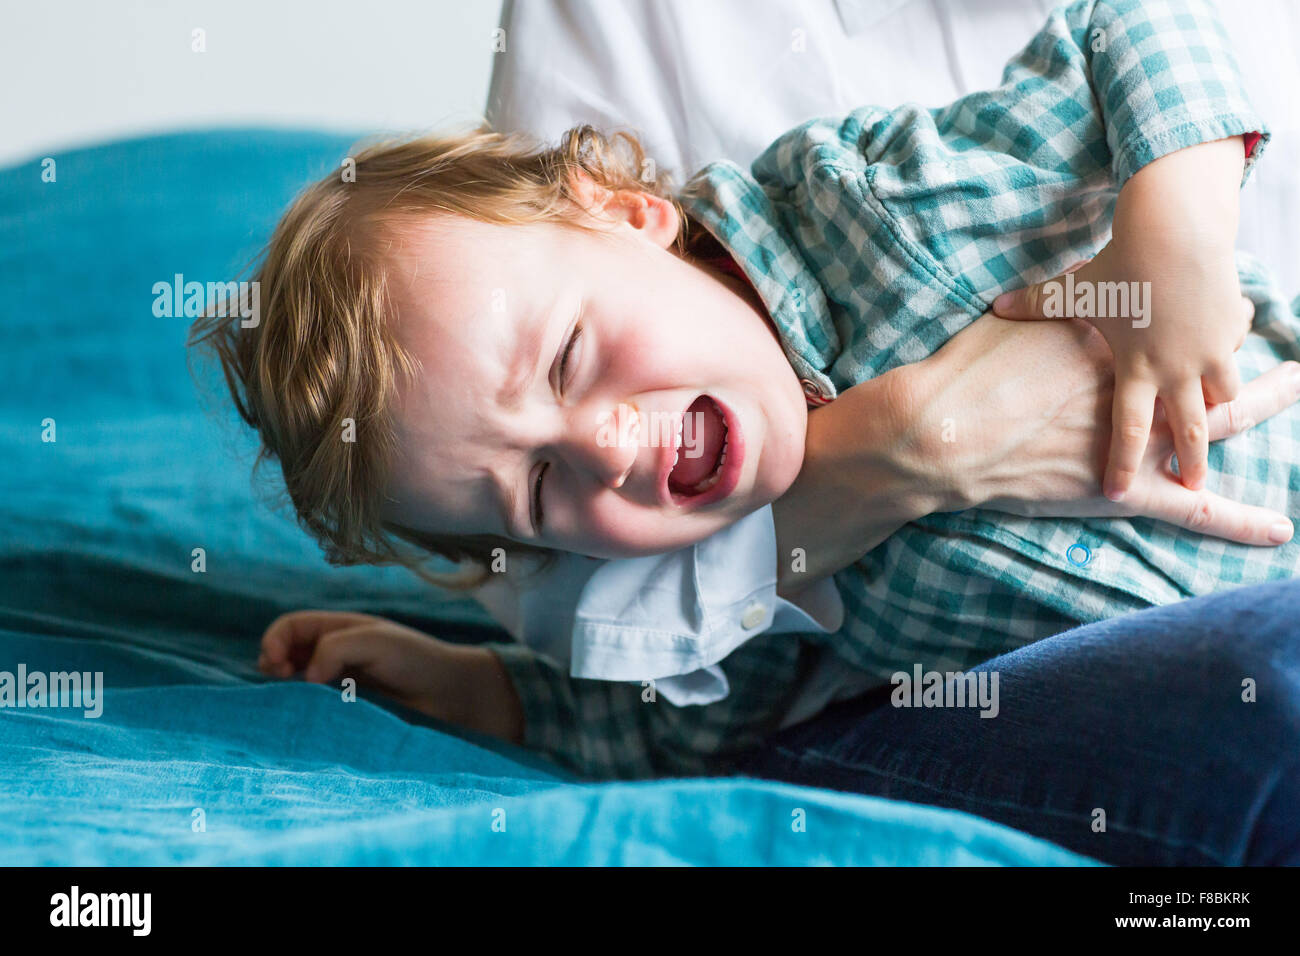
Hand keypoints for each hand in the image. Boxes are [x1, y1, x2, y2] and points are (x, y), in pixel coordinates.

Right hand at [259, 610, 522, 741]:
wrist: (451, 697)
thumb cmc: (416, 659)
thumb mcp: (375, 640)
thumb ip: (335, 647)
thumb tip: (305, 676)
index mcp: (338, 630)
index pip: (290, 628)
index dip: (274, 641)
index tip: (276, 663)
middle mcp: (333, 656)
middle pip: (285, 656)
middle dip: (273, 666)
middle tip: (280, 681)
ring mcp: (337, 686)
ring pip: (295, 687)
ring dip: (284, 693)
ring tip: (290, 702)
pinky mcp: (344, 714)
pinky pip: (313, 713)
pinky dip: (302, 715)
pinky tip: (305, 719)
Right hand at [909, 311, 1296, 543]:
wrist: (951, 432)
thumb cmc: (969, 378)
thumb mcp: (1005, 324)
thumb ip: (1031, 309)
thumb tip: (1031, 293)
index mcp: (1107, 346)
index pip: (1156, 318)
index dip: (1172, 304)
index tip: (1183, 289)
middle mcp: (1137, 387)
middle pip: (1199, 356)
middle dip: (1230, 331)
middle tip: (1254, 309)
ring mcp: (1141, 438)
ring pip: (1216, 419)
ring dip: (1262, 401)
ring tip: (1295, 385)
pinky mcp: (1132, 490)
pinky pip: (1195, 509)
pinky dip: (1238, 519)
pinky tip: (1278, 529)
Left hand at [992, 136, 1247, 500]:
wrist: (1174, 231)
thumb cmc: (1119, 262)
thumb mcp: (1073, 290)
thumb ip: (1035, 305)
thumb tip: (996, 307)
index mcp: (1135, 368)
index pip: (1128, 431)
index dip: (1123, 465)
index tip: (1116, 494)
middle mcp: (1177, 368)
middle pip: (1190, 429)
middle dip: (1193, 462)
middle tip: (1193, 485)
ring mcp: (1209, 350)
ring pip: (1223, 393)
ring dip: (1221, 407)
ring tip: (1219, 418)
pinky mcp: (1230, 326)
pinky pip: (1234, 351)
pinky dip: (1230, 354)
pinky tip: (1224, 351)